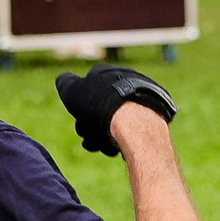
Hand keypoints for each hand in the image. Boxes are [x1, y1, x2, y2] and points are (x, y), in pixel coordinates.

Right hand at [57, 65, 177, 155]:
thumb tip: (64, 79)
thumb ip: (66, 83)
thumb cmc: (100, 106)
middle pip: (100, 111)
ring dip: (106, 137)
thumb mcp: (73, 91)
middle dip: (92, 129)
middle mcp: (125, 80)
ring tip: (107, 146)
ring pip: (115, 122)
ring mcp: (142, 96)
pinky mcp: (155, 112)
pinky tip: (120, 146)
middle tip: (93, 141)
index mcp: (106, 73)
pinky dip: (125, 137)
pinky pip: (133, 128)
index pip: (86, 94)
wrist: (134, 122)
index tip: (81, 125)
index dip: (80, 113)